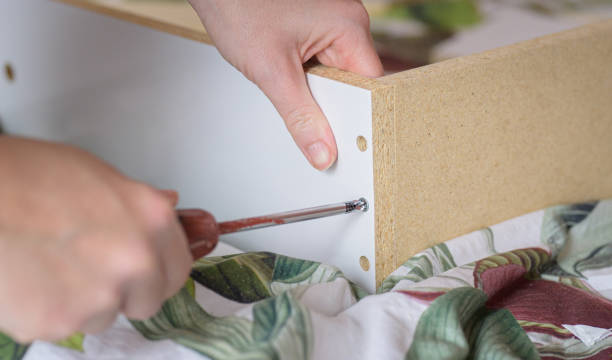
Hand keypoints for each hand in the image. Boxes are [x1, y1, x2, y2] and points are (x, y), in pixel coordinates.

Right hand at [0, 136, 191, 341]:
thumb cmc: (30, 175)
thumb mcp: (100, 176)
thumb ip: (139, 205)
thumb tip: (167, 206)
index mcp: (153, 221)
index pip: (178, 269)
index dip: (158, 272)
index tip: (144, 272)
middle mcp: (136, 262)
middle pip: (147, 302)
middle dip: (125, 293)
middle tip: (91, 271)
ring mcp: (99, 296)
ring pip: (102, 317)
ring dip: (84, 303)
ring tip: (51, 267)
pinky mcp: (57, 322)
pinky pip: (60, 326)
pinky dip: (46, 312)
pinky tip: (29, 279)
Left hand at [188, 0, 382, 169]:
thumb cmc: (238, 7)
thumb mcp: (272, 71)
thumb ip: (300, 116)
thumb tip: (322, 152)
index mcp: (349, 25)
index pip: (371, 84)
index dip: (359, 117)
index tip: (347, 143)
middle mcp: (346, 19)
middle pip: (355, 80)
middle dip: (333, 103)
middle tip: (314, 125)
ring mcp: (330, 20)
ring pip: (336, 73)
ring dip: (317, 90)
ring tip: (293, 90)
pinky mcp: (314, 23)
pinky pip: (322, 60)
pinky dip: (307, 76)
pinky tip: (289, 77)